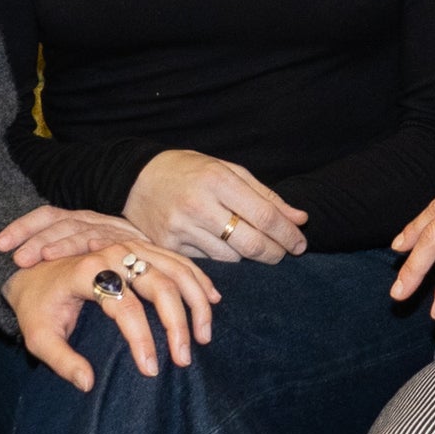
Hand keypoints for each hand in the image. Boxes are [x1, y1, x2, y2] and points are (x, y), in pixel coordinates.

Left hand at [0, 202, 147, 267]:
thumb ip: (67, 258)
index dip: (23, 226)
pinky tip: (90, 247)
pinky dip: (101, 243)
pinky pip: (115, 241)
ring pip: (84, 231)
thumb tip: (27, 264)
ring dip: (63, 243)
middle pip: (61, 222)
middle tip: (16, 258)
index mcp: (80, 223)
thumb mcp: (84, 261)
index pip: (48, 216)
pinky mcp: (135, 242)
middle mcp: (95, 222)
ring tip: (43, 257)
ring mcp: (115, 231)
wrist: (163, 256)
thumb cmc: (111, 269)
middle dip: (36, 237)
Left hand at [6, 239, 220, 391]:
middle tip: (183, 360)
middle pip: (160, 284)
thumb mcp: (38, 337)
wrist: (31, 267)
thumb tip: (89, 384)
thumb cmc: (36, 305)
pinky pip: (179, 260)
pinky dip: (198, 280)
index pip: (125, 307)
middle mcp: (114, 252)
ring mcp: (132, 246)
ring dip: (196, 303)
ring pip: (177, 269)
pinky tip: (212, 302)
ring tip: (203, 338)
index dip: (141, 340)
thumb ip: (61, 361)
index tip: (150, 371)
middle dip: (177, 324)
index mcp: (88, 271)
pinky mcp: (142, 247)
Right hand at [128, 150, 308, 263]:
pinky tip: (222, 245)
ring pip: (232, 257)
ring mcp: (180, 228)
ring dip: (248, 255)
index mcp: (217, 179)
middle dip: (275, 252)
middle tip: (284, 253)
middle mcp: (198, 205)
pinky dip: (222, 257)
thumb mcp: (227, 171)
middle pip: (251, 243)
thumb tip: (300, 219)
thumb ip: (265, 196)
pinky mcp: (168, 246)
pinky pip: (208, 262)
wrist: (134, 178)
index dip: (288, 234)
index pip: (265, 215)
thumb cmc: (188, 171)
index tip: (300, 243)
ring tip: (250, 244)